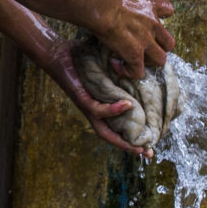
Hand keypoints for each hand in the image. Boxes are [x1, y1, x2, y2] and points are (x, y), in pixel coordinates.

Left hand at [28, 35, 150, 155]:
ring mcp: (87, 107)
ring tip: (139, 143)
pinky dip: (112, 109)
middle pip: (112, 137)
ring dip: (122, 140)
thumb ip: (120, 76)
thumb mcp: (104, 71)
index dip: (133, 139)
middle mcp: (93, 112)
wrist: (56, 54)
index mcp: (100, 108)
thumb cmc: (80, 62)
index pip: (118, 128)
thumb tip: (143, 71)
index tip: (150, 146)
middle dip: (130, 147)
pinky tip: (127, 105)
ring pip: (104, 131)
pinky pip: (96, 109)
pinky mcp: (80, 98)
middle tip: (148, 153)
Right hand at [73, 0, 175, 79]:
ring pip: (160, 60)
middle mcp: (153, 25)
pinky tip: (117, 65)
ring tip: (133, 59)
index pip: (168, 11)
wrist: (101, 6)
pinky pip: (138, 72)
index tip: (150, 24)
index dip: (161, 19)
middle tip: (143, 47)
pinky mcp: (135, 55)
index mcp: (151, 7)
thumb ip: (129, 1)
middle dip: (159, 47)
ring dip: (148, 62)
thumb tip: (114, 4)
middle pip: (169, 43)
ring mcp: (146, 42)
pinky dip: (129, 71)